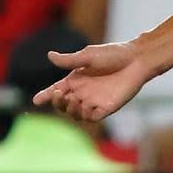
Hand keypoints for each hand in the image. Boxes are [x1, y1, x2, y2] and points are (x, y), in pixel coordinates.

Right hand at [34, 42, 153, 124]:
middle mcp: (83, 92)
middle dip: (57, 103)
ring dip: (70, 109)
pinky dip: (85, 115)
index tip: (36, 101)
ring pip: (75, 113)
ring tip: (74, 100)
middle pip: (63, 104)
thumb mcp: (88, 56)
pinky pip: (91, 117)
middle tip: (58, 95)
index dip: (45, 96)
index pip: (56, 90)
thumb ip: (69, 60)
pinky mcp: (107, 108)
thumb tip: (49, 56)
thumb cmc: (113, 54)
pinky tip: (84, 106)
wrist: (136, 60)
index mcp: (76, 79)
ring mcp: (94, 101)